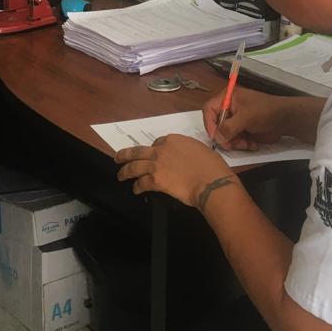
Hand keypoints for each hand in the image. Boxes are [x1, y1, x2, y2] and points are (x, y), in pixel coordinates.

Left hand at [114, 135, 236, 209]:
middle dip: (126, 154)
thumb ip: (187, 150)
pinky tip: (135, 190)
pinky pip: (141, 183)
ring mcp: (156, 164)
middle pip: (138, 151)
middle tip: (118, 158)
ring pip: (134, 166)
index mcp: (173, 140)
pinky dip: (137, 187)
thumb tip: (184, 157)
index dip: (152, 150)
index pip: (157, 143)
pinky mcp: (155, 180)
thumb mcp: (200, 150)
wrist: (212, 182)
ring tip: (120, 175)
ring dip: (125, 171)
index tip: (151, 155)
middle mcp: (161, 150)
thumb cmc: (213, 167)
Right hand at [203, 86, 284, 150]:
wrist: (286, 119)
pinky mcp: (243, 130)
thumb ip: (229, 127)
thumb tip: (217, 138)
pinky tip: (253, 144)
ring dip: (235, 142)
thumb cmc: (266, 111)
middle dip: (225, 136)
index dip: (209, 123)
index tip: (215, 136)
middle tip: (231, 145)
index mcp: (228, 98)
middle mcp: (229, 108)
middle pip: (216, 125)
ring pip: (225, 135)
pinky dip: (243, 144)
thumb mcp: (246, 117)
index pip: (209, 110)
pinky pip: (235, 140)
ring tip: (247, 143)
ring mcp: (236, 120)